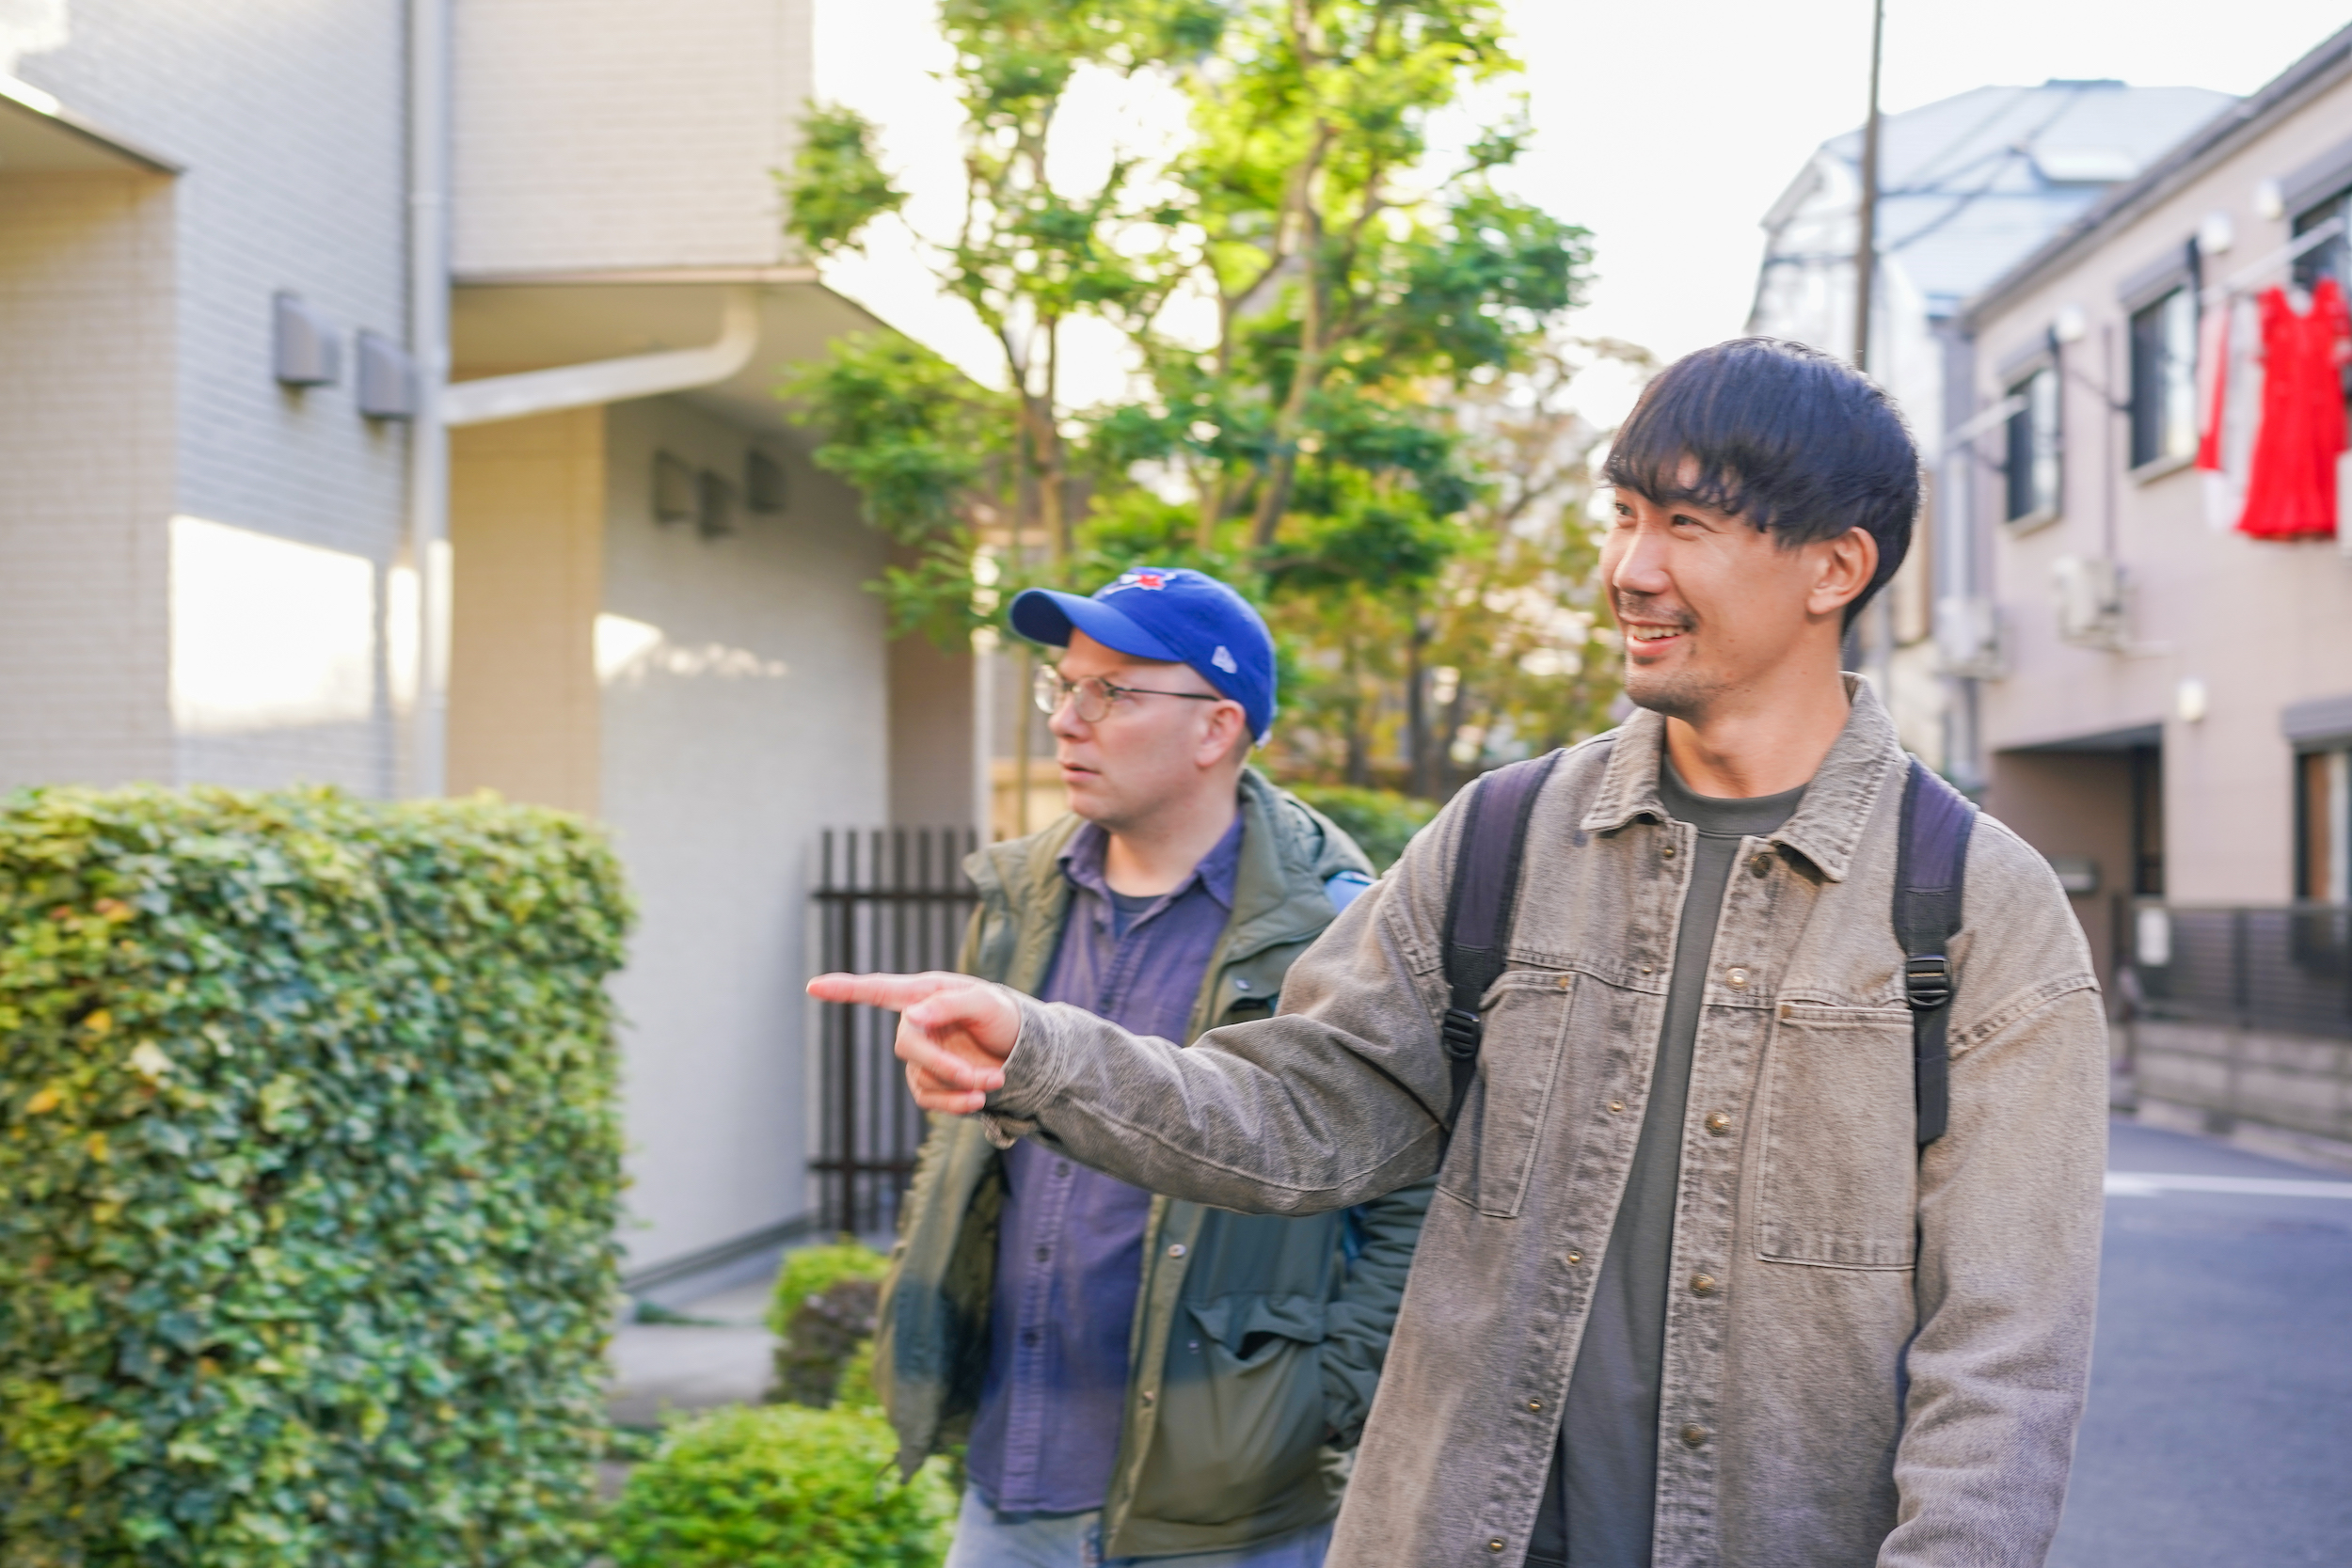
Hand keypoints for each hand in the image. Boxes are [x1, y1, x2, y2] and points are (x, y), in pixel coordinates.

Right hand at [805, 971, 1018, 1115]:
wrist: (1021, 1052)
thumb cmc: (1002, 1016)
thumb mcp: (985, 1003)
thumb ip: (949, 1004)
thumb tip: (911, 1016)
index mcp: (925, 993)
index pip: (879, 990)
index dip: (845, 989)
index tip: (813, 985)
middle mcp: (916, 1023)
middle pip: (907, 1046)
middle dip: (945, 1065)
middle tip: (985, 1078)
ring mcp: (919, 1054)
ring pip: (922, 1077)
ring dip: (961, 1085)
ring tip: (995, 1080)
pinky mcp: (928, 1082)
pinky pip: (929, 1098)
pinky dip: (956, 1102)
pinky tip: (979, 1098)